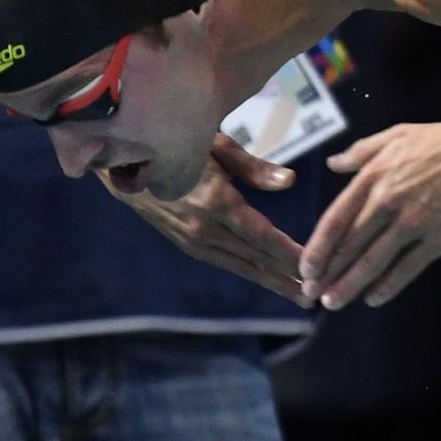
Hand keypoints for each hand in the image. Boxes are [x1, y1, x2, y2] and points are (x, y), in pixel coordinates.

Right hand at [106, 133, 313, 306]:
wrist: (122, 166)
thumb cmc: (177, 144)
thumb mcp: (217, 145)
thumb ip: (254, 168)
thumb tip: (290, 182)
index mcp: (215, 202)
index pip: (262, 235)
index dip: (290, 253)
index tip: (317, 265)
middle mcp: (204, 228)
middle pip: (255, 258)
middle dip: (287, 277)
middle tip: (318, 295)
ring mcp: (192, 240)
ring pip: (240, 266)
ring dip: (271, 282)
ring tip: (299, 296)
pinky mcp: (185, 244)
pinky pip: (225, 261)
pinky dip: (249, 272)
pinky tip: (268, 279)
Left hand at [300, 120, 440, 309]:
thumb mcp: (397, 135)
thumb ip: (361, 152)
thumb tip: (333, 163)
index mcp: (375, 177)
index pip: (336, 219)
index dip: (318, 247)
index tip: (306, 267)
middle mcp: (389, 202)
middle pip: (350, 245)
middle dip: (327, 273)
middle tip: (311, 293)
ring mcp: (415, 222)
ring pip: (374, 261)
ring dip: (350, 285)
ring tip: (333, 302)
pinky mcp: (440, 237)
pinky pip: (408, 267)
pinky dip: (389, 285)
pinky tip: (374, 298)